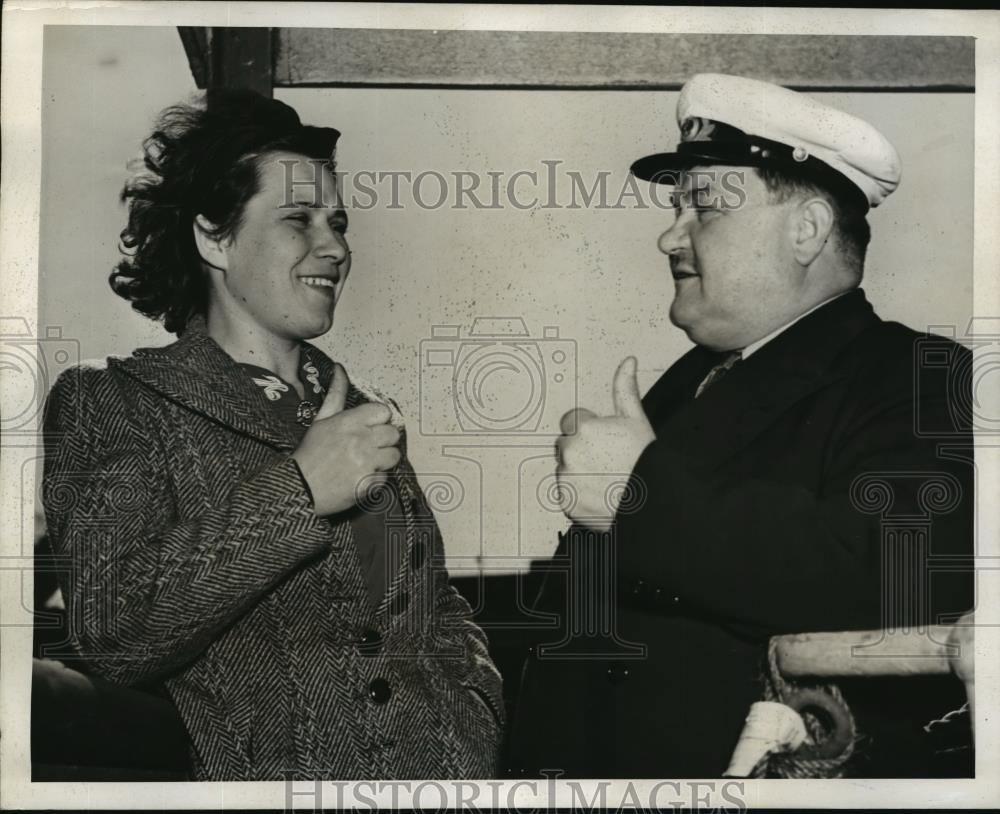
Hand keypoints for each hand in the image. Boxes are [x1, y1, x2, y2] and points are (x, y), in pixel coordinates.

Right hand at [291, 363, 400, 515]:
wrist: (298, 488)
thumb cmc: (310, 453)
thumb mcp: (321, 420)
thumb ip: (336, 394)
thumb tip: (340, 369)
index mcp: (349, 421)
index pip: (383, 411)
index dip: (378, 421)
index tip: (369, 429)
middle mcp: (360, 440)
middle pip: (392, 433)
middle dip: (382, 441)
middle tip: (366, 448)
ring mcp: (365, 462)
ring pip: (393, 456)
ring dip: (382, 460)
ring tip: (363, 464)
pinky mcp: (368, 484)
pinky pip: (384, 477)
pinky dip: (373, 480)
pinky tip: (358, 479)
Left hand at [555, 356, 654, 530]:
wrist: (653, 501)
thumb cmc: (646, 459)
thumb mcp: (636, 420)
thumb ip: (625, 389)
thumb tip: (628, 361)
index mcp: (582, 427)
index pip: (572, 422)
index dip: (591, 431)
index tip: (606, 442)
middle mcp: (569, 450)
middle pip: (566, 445)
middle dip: (582, 450)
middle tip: (608, 461)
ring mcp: (566, 477)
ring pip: (566, 468)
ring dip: (579, 471)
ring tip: (606, 478)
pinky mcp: (565, 500)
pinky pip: (566, 492)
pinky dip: (579, 493)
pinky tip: (600, 492)